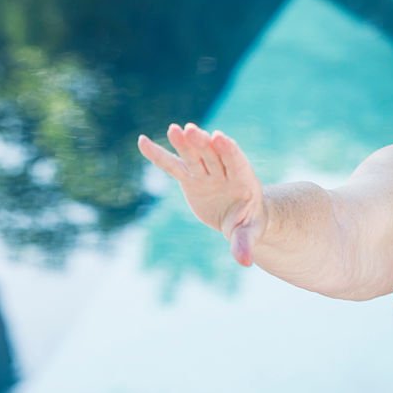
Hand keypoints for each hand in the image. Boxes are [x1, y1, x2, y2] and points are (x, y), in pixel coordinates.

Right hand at [137, 123, 266, 266]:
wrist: (240, 219)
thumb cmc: (249, 224)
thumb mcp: (248, 234)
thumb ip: (244, 244)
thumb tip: (244, 262)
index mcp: (243, 180)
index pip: (236, 162)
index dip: (228, 150)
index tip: (219, 138)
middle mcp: (223, 172)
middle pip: (212, 155)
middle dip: (202, 143)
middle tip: (191, 130)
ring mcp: (206, 173)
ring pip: (194, 156)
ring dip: (184, 143)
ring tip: (174, 129)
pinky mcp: (190, 179)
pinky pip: (172, 166)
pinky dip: (158, 155)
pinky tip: (142, 141)